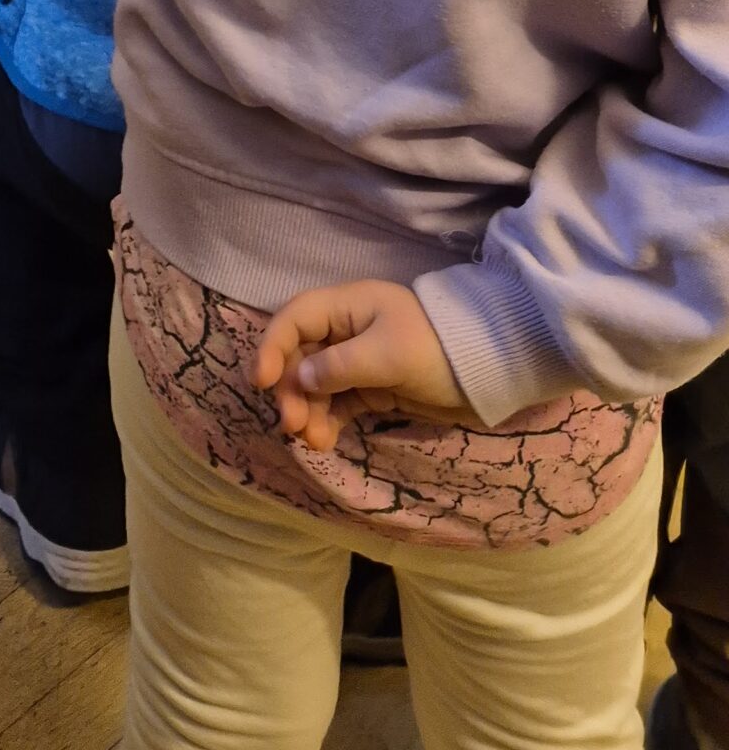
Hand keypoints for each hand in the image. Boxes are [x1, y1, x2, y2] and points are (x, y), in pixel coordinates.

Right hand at [254, 279, 475, 450]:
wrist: (487, 373)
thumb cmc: (437, 351)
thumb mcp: (389, 355)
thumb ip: (341, 366)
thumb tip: (301, 380)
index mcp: (347, 306)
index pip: (295, 320)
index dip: (273, 347)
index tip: (261, 382)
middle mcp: (346, 330)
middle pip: (300, 356)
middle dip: (291, 390)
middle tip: (292, 424)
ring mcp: (357, 360)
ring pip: (315, 385)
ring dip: (309, 411)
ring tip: (313, 442)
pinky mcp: (371, 388)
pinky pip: (336, 403)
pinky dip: (326, 420)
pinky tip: (325, 441)